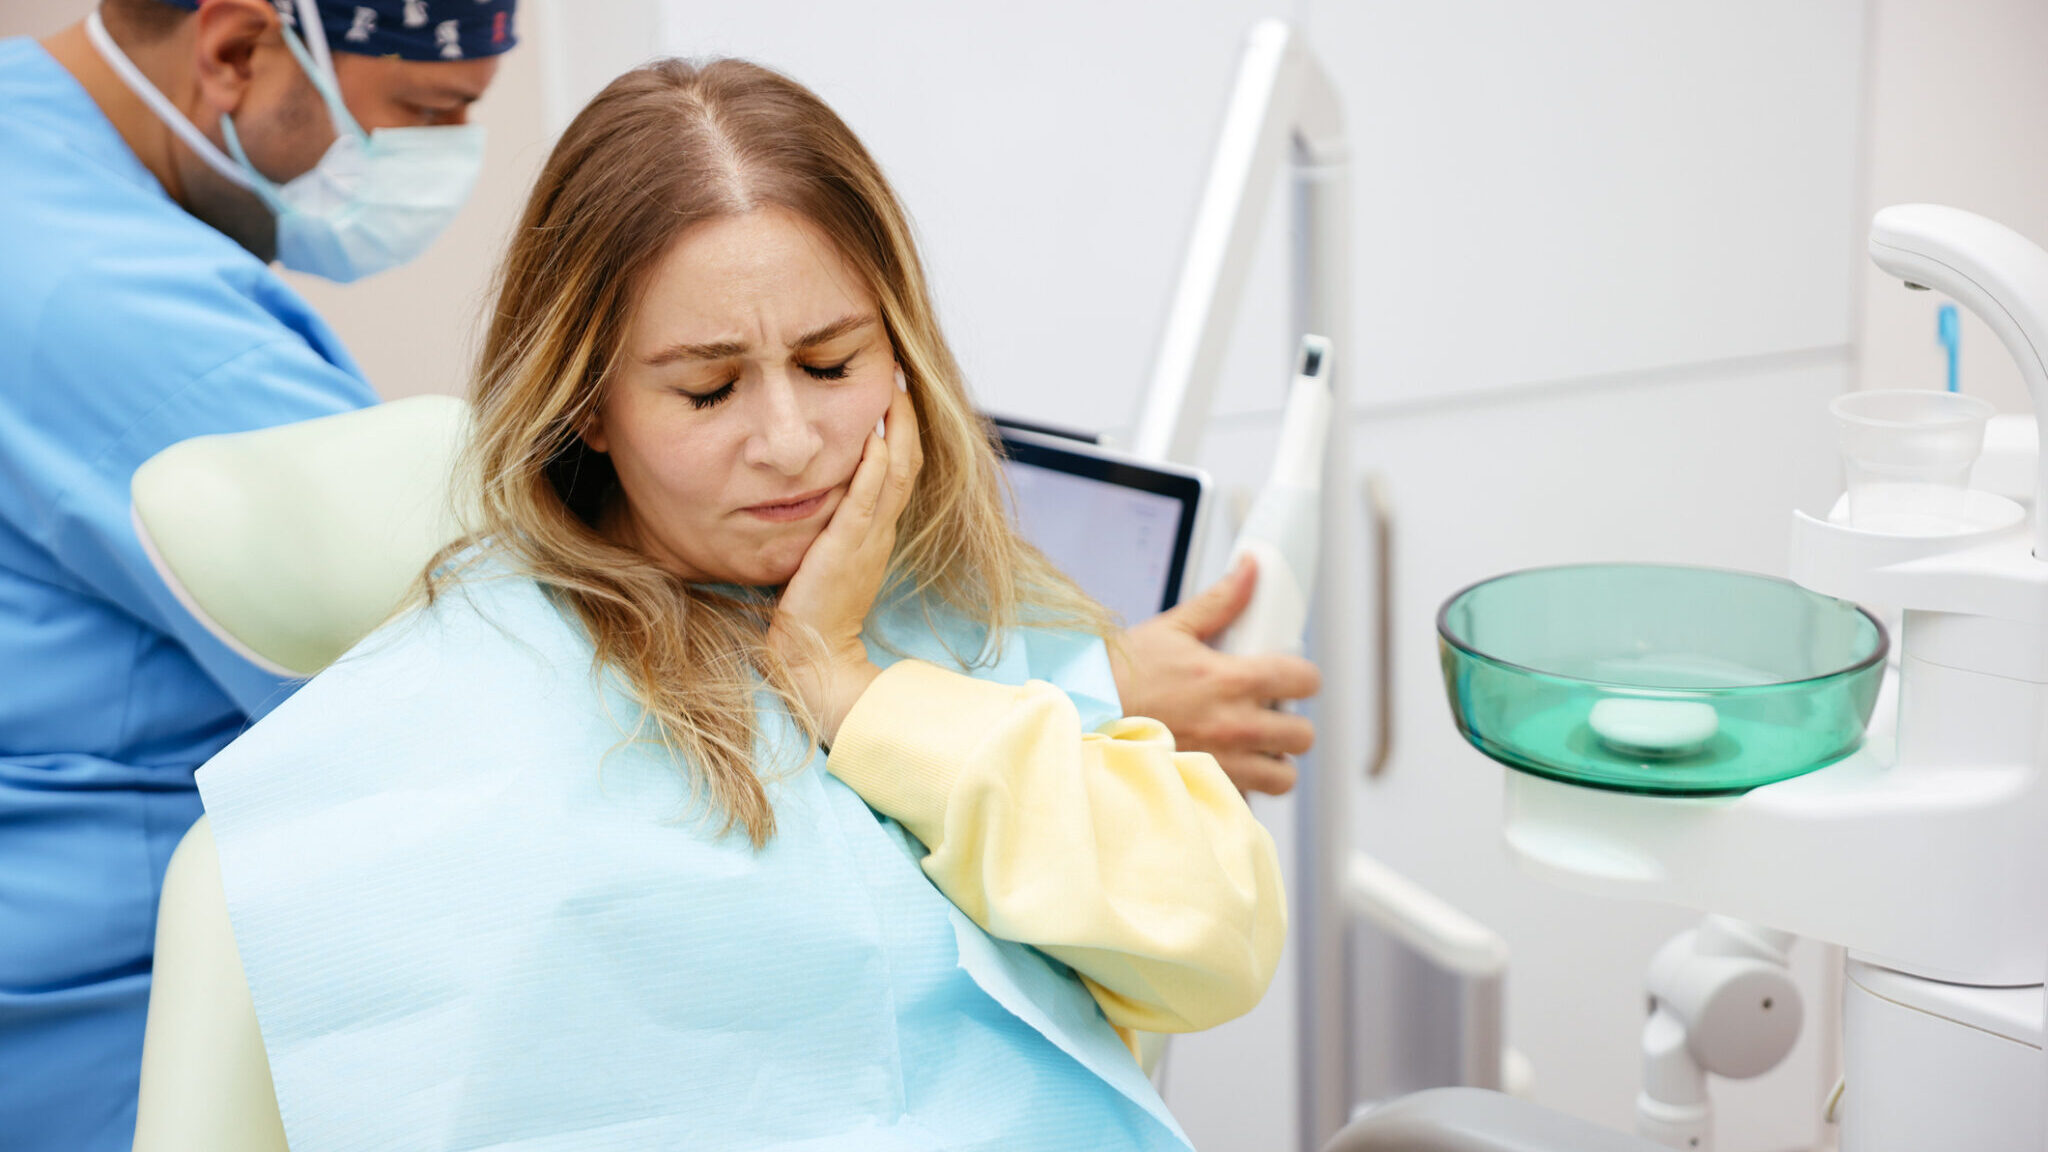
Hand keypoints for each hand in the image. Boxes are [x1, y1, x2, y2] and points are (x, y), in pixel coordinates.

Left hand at [768, 373, 922, 744]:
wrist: (815, 655)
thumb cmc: (814, 612)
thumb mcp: (828, 559)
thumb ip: (833, 528)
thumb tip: (821, 495)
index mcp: (876, 532)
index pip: (897, 471)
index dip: (902, 431)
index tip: (895, 394)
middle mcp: (879, 530)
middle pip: (907, 463)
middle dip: (906, 418)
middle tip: (900, 376)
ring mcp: (867, 539)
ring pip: (894, 474)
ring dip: (898, 430)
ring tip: (894, 390)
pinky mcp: (846, 548)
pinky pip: (865, 501)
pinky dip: (873, 468)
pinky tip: (875, 438)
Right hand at [1110, 555, 1320, 794]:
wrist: (1082, 715)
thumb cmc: (1120, 675)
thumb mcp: (1172, 629)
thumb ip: (1222, 601)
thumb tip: (1252, 568)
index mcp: (1230, 680)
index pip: (1305, 680)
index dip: (1301, 677)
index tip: (1288, 678)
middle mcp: (1233, 726)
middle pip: (1302, 735)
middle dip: (1290, 723)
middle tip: (1266, 713)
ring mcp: (1222, 764)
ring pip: (1283, 777)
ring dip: (1273, 762)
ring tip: (1251, 747)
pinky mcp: (1204, 790)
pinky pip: (1246, 801)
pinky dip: (1242, 788)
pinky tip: (1225, 769)